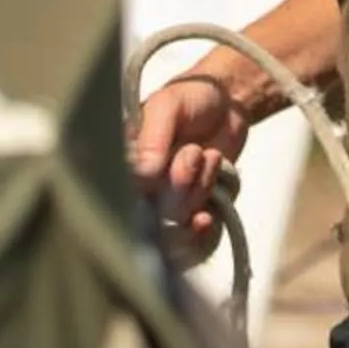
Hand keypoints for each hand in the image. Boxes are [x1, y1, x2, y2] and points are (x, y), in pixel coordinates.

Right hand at [130, 73, 248, 258]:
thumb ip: (153, 136)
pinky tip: (211, 212)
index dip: (151, 190)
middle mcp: (136, 192)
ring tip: (209, 160)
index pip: (122, 196)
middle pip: (150, 221)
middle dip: (181, 189)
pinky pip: (193, 249)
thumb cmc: (191, 99)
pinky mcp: (189, 222)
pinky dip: (205, 233)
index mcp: (120, 163)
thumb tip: (143, 175)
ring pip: (175, 233)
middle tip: (195, 152)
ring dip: (198, 196)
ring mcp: (163, 210)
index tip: (181, 159)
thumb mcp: (168, 104)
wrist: (228, 104)